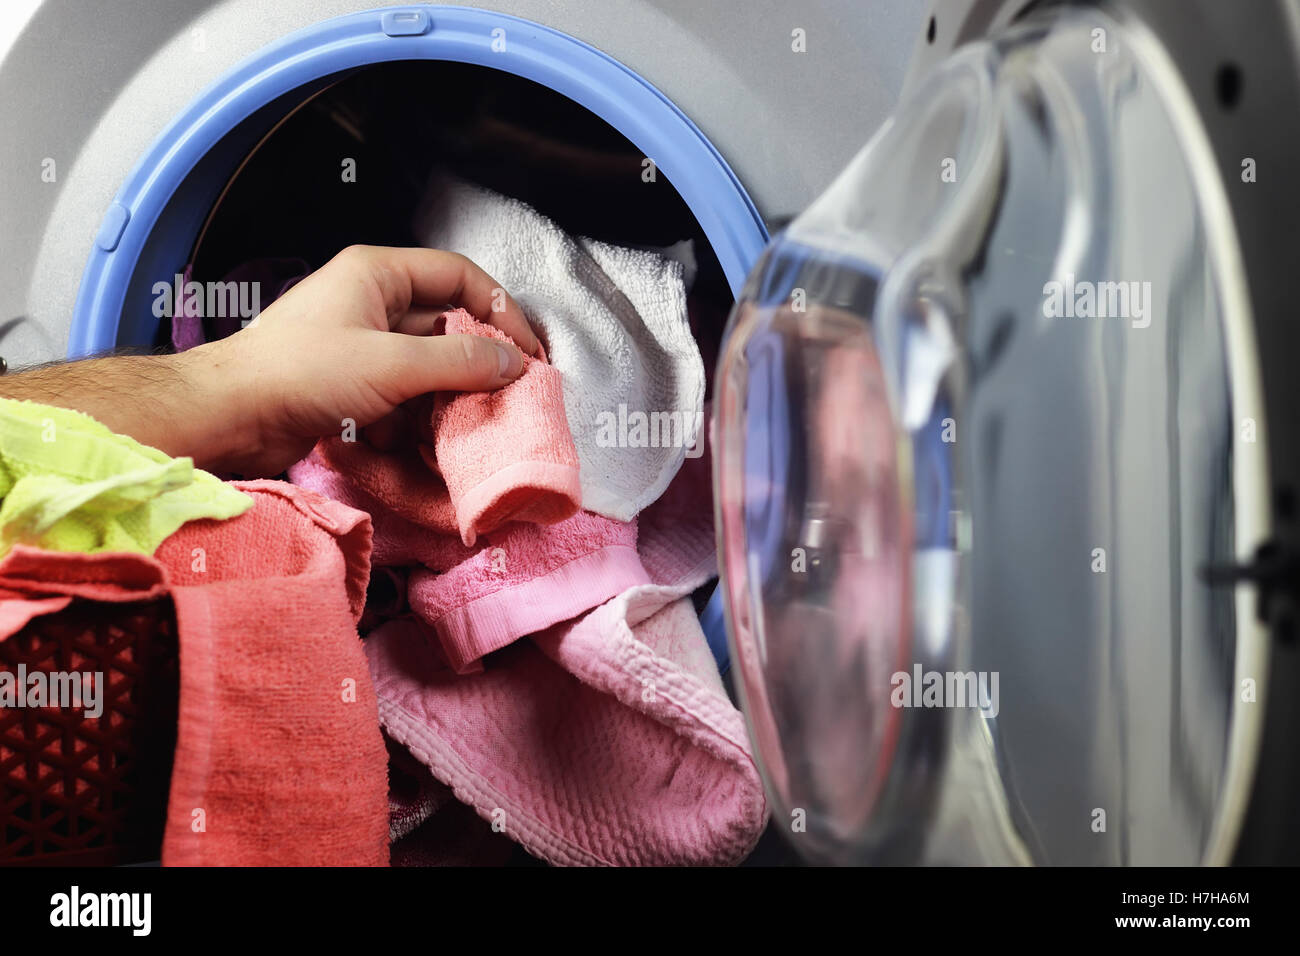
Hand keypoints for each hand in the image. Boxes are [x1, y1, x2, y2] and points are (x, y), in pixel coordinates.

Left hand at [183, 245, 540, 475]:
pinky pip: (401, 396)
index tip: (527, 351)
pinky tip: (424, 444)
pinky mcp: (350, 385)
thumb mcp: (393, 365)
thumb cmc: (301, 373)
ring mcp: (360, 346)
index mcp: (379, 274)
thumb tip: (514, 364)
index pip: (459, 276)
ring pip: (427, 366)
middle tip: (509, 393)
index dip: (500, 309)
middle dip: (477, 361)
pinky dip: (416, 419)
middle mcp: (371, 303)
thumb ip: (461, 361)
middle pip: (447, 324)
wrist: (229, 417)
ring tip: (471, 424)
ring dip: (449, 396)